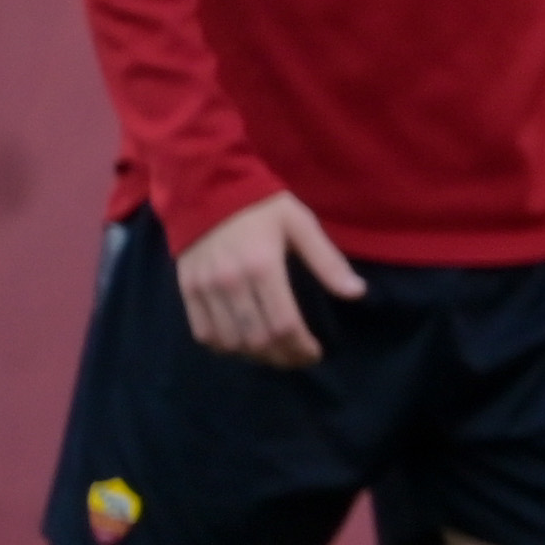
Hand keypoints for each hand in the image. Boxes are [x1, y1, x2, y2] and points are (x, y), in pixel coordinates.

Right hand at [174, 192, 362, 367]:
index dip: (301, 347)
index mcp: (263, 266)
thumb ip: (327, 261)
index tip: (314, 353)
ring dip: (255, 357)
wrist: (206, 186)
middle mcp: (231, 282)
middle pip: (257, 339)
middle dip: (282, 357)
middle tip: (299, 358)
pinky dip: (224, 347)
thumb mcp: (301, 224)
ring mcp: (204, 288)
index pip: (284, 324)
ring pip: (230, 341)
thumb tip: (357, 293)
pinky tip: (242, 345)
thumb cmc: (260, 206)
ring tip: (275, 354)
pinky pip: (203, 332)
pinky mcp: (187, 289)